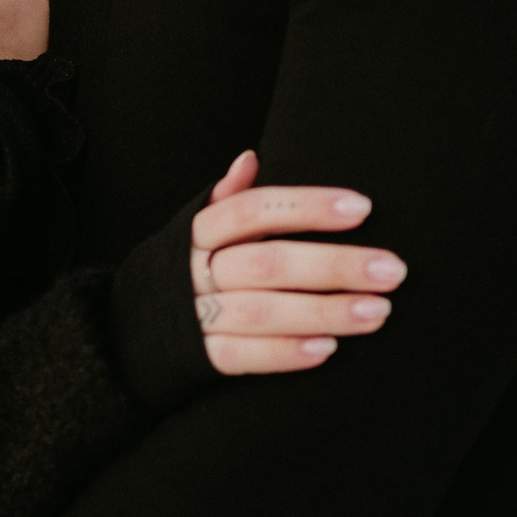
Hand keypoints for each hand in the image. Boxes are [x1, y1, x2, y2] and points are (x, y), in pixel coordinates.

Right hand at [191, 150, 406, 374]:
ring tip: (379, 311)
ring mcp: (194, 316)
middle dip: (334, 265)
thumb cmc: (182, 271)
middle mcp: (195, 271)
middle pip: (268, 263)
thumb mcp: (194, 229)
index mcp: (198, 232)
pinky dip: (285, 353)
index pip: (252, 210)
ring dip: (324, 311)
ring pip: (263, 312)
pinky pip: (242, 357)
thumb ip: (227, 198)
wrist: (123, 330)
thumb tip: (251, 157)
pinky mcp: (197, 358)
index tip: (363, 207)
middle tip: (393, 269)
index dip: (305, 207)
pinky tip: (329, 349)